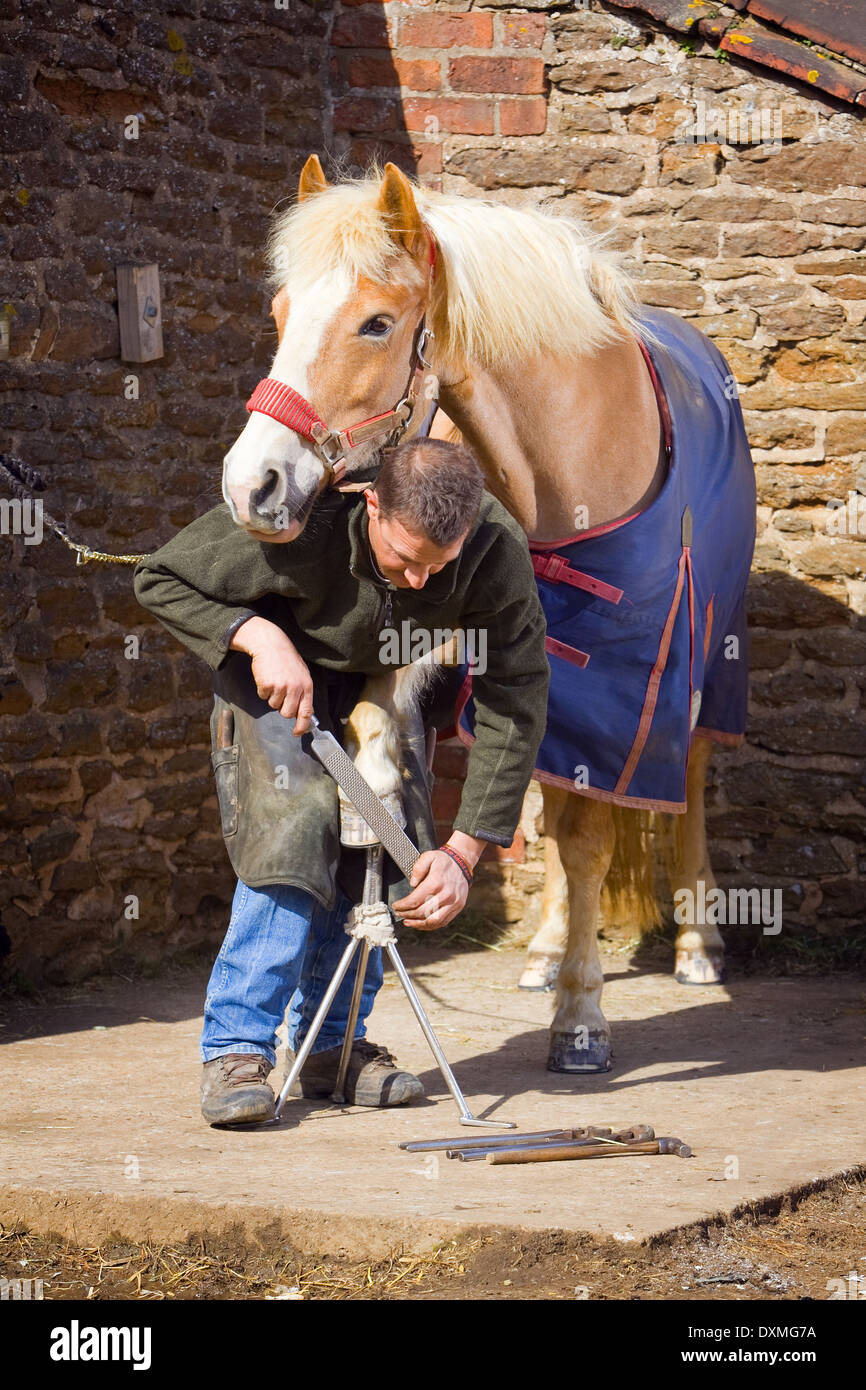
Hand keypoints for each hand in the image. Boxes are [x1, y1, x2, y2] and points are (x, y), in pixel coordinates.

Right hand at [230, 617, 313, 732]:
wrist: (271, 644)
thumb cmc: (286, 659)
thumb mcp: (301, 674)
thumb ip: (303, 692)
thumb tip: (303, 712)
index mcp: (307, 686)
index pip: (307, 712)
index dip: (302, 725)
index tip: (298, 732)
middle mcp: (295, 687)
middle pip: (287, 713)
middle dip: (282, 708)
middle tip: (280, 694)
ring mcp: (281, 686)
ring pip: (273, 705)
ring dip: (272, 696)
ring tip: (274, 680)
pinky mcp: (267, 684)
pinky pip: (263, 696)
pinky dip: (262, 689)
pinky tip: (266, 677)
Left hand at [392, 850, 468, 930]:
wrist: (462, 863)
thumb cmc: (444, 861)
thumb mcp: (428, 856)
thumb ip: (418, 868)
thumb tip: (412, 883)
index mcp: (436, 882)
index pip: (415, 900)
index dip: (402, 906)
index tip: (396, 906)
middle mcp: (446, 894)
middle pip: (422, 912)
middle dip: (407, 914)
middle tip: (399, 913)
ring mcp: (453, 903)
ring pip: (433, 921)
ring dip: (418, 924)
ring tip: (408, 922)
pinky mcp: (457, 908)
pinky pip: (443, 922)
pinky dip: (430, 925)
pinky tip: (421, 923)